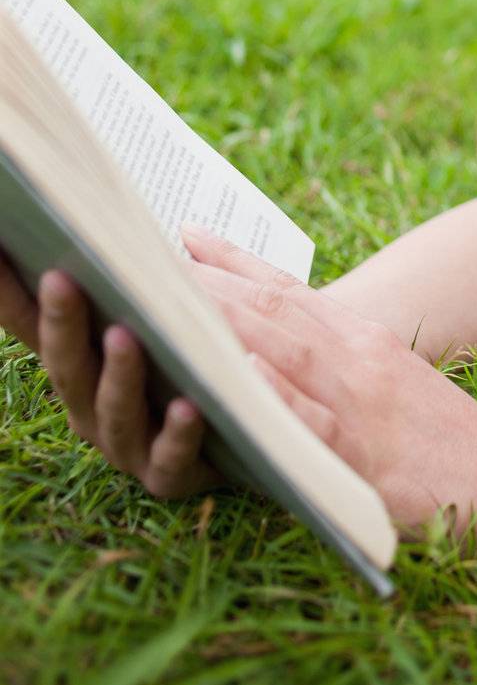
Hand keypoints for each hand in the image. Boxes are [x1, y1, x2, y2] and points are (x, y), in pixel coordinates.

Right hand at [0, 246, 224, 498]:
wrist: (244, 430)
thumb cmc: (189, 352)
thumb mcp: (160, 305)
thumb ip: (128, 271)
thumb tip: (97, 209)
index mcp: (79, 362)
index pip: (32, 323)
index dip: (7, 291)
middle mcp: (89, 406)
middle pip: (68, 364)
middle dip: (61, 321)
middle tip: (60, 277)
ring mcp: (126, 445)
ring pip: (113, 411)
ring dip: (118, 374)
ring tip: (125, 336)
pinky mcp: (171, 475)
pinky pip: (171, 457)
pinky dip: (178, 433)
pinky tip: (189, 406)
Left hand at [180, 224, 476, 543]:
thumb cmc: (449, 444)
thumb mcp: (394, 382)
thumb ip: (339, 361)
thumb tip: (273, 350)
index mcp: (364, 339)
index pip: (287, 288)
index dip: (232, 261)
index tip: (184, 235)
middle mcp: (358, 355)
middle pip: (271, 306)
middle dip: (205, 280)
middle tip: (144, 254)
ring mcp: (360, 399)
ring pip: (278, 347)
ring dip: (217, 318)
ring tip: (161, 297)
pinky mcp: (362, 452)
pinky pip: (305, 417)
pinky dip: (266, 392)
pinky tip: (227, 375)